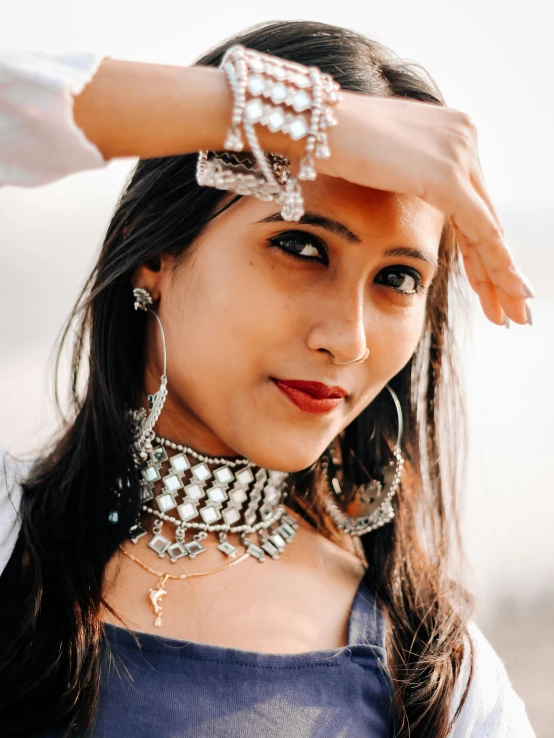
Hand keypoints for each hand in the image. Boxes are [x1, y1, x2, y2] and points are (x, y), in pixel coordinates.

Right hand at [316, 92, 531, 325]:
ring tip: (514, 314)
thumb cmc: (329, 145)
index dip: (481, 247)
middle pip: (486, 218)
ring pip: (489, 230)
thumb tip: (404, 195)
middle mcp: (464, 137)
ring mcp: (459, 153)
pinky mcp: (446, 176)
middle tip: (515, 306)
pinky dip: (495, 267)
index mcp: (449, 132)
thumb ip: (403, 179)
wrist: (313, 125)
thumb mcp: (378, 163)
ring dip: (502, 278)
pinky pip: (481, 232)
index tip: (489, 282)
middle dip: (498, 269)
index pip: (472, 202)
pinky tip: (505, 294)